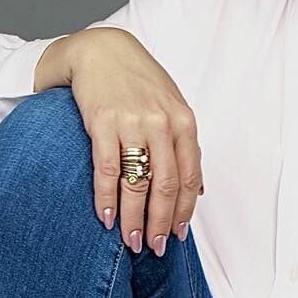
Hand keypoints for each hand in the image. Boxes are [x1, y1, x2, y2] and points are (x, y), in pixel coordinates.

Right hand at [66, 27, 203, 257]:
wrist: (100, 50)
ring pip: (138, 183)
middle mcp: (161, 123)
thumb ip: (183, 145)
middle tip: (153, 247)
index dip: (183, 211)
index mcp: (183, 121)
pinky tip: (105, 218)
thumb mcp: (171, 106)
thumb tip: (197, 190)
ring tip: (131, 241)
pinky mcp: (102, 123)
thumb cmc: (136, 81)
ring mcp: (132, 124)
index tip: (175, 235)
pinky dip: (106, 199)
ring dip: (134, 218)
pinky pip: (106, 170)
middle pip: (166, 186)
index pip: (189, 177)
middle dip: (160, 222)